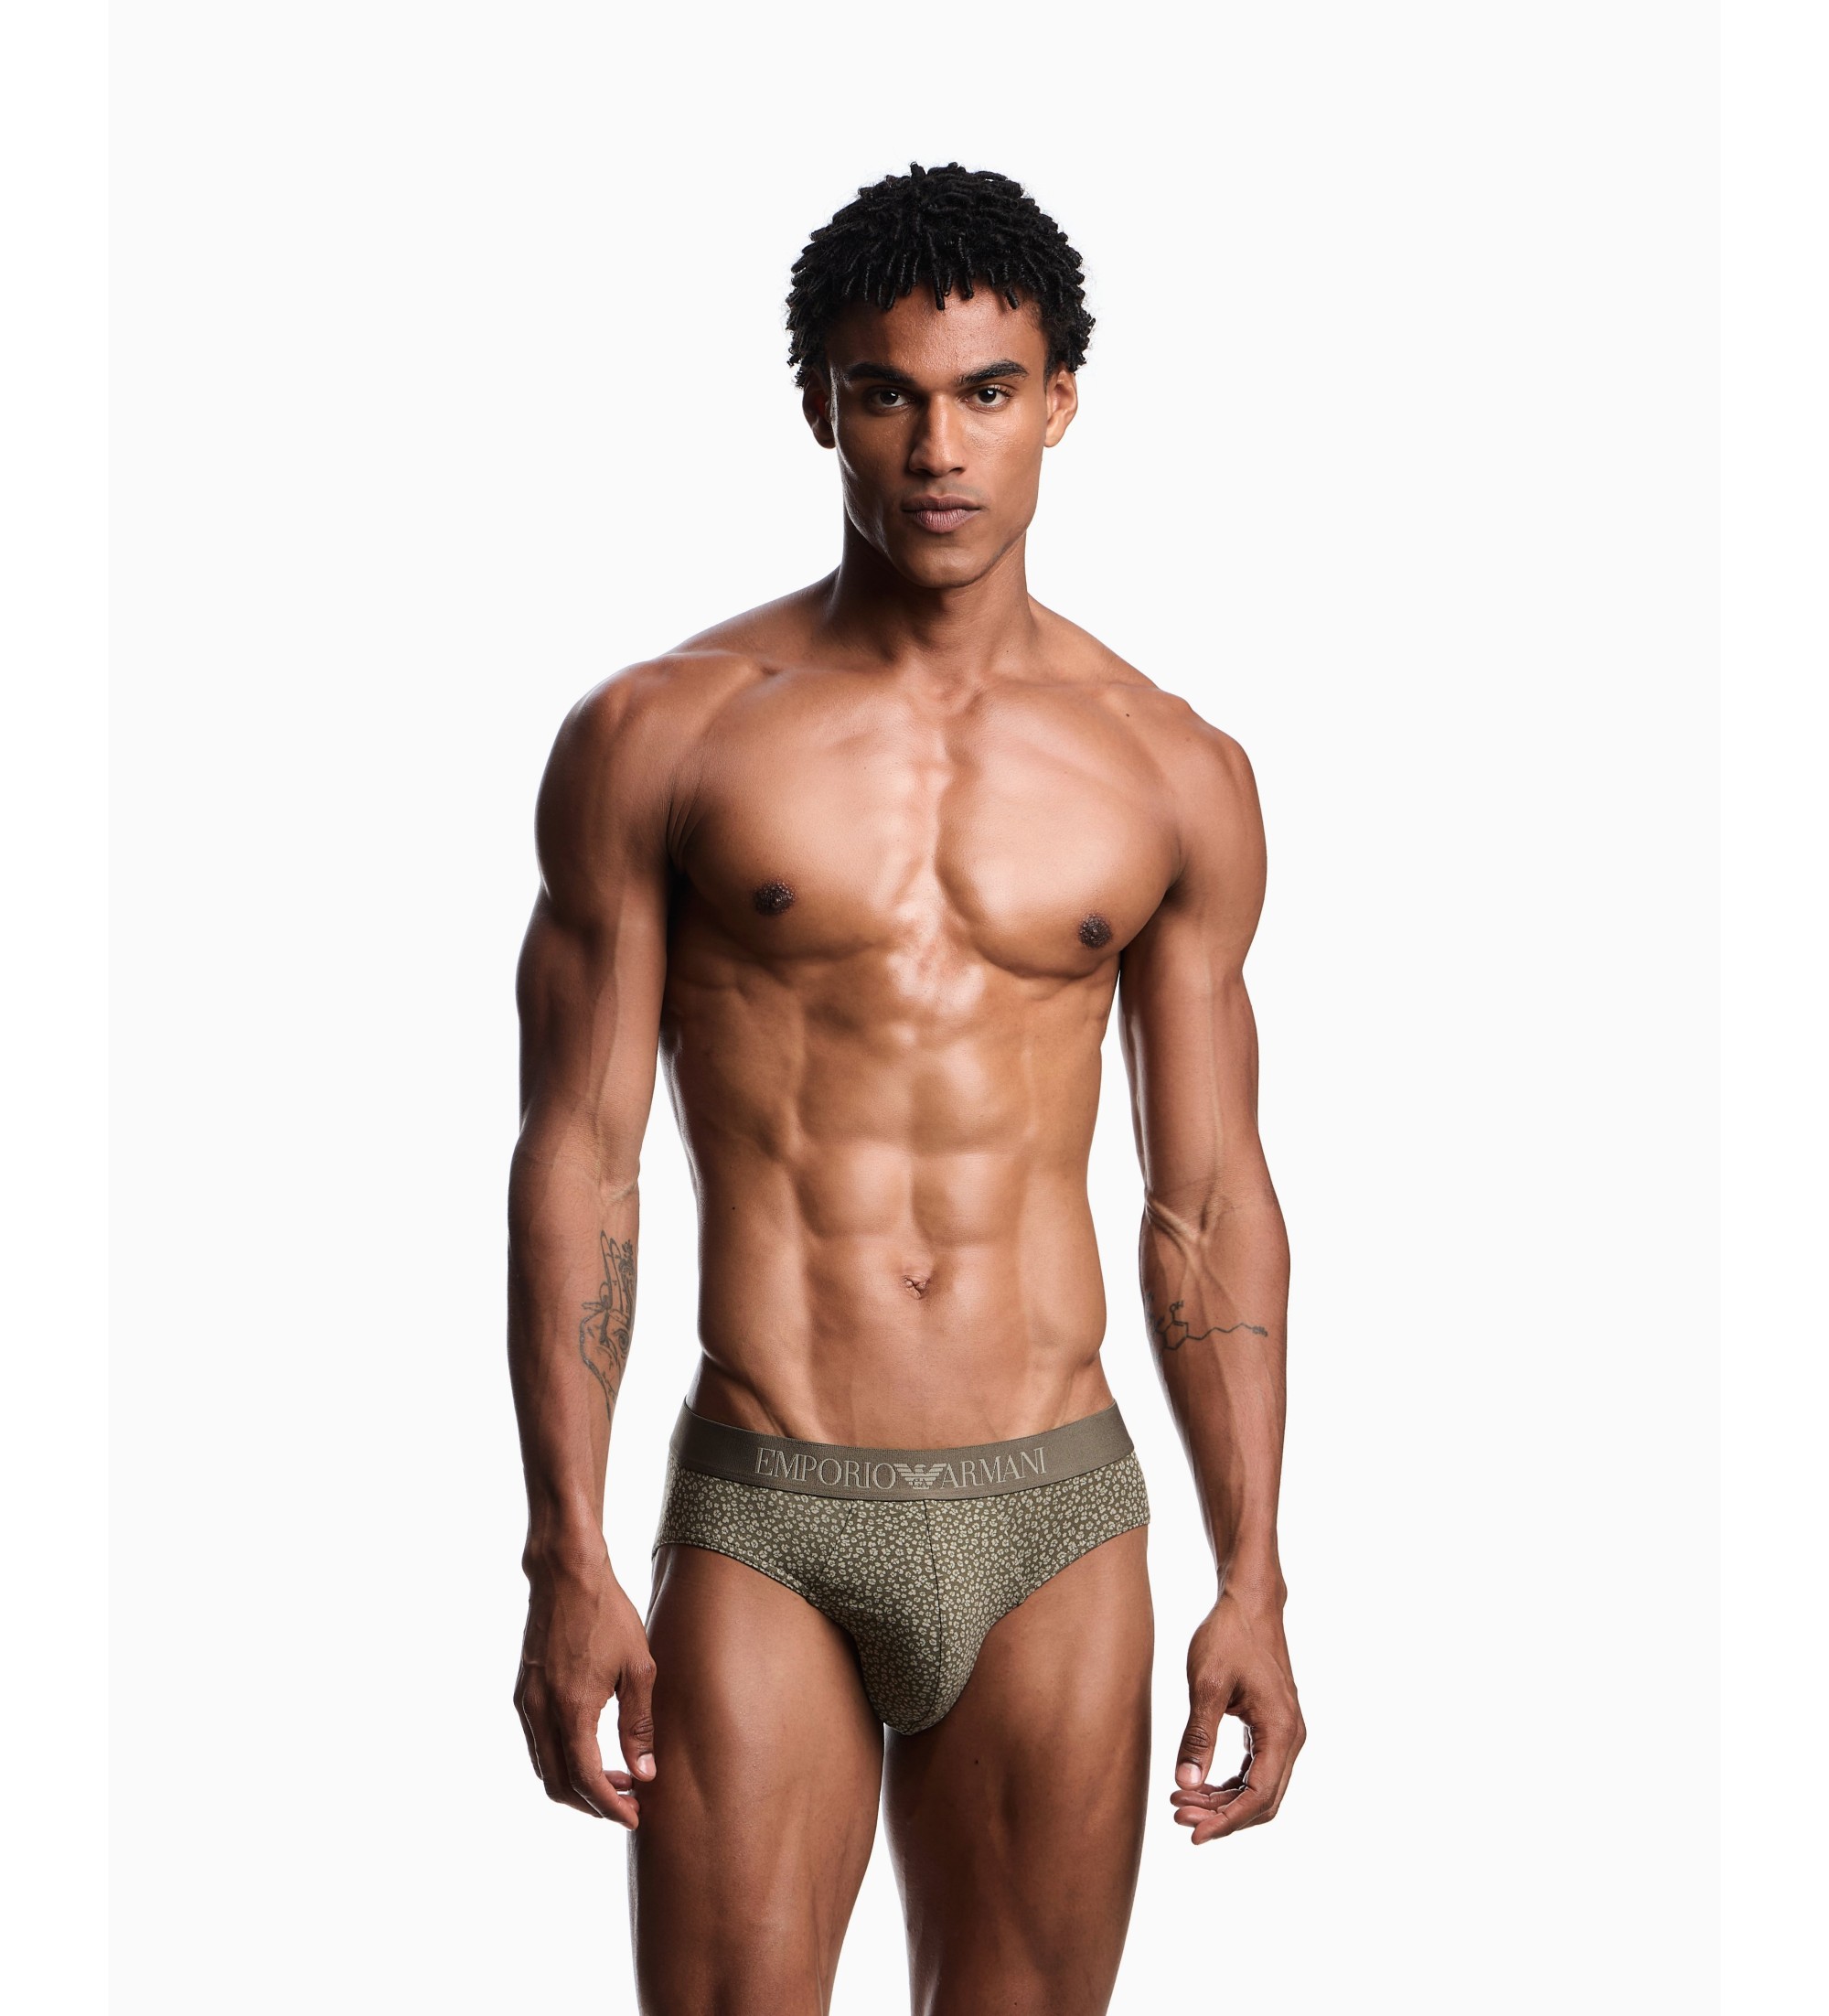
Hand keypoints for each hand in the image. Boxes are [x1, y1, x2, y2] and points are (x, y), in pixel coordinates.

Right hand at [514, 1553, 656, 1827]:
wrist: (566, 1575)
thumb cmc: (608, 1615)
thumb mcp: (638, 1668)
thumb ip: (639, 1725)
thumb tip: (645, 1773)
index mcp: (572, 1708)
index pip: (586, 1778)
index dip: (610, 1806)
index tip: (634, 1817)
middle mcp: (541, 1711)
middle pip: (557, 1784)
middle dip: (591, 1804)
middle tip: (628, 1803)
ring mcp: (527, 1702)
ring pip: (544, 1767)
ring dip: (577, 1783)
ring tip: (618, 1777)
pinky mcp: (524, 1692)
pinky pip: (538, 1743)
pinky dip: (563, 1759)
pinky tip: (593, 1748)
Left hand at [1170, 1587, 1303, 1844]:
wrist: (1249, 1603)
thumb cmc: (1229, 1636)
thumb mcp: (1207, 1685)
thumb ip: (1198, 1736)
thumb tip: (1186, 1782)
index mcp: (1281, 1730)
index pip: (1259, 1795)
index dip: (1227, 1821)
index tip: (1194, 1835)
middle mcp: (1291, 1737)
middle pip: (1262, 1798)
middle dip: (1222, 1814)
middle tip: (1178, 1815)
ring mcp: (1284, 1732)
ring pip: (1259, 1786)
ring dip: (1223, 1801)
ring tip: (1182, 1801)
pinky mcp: (1272, 1726)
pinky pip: (1255, 1768)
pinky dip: (1229, 1783)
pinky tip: (1200, 1784)